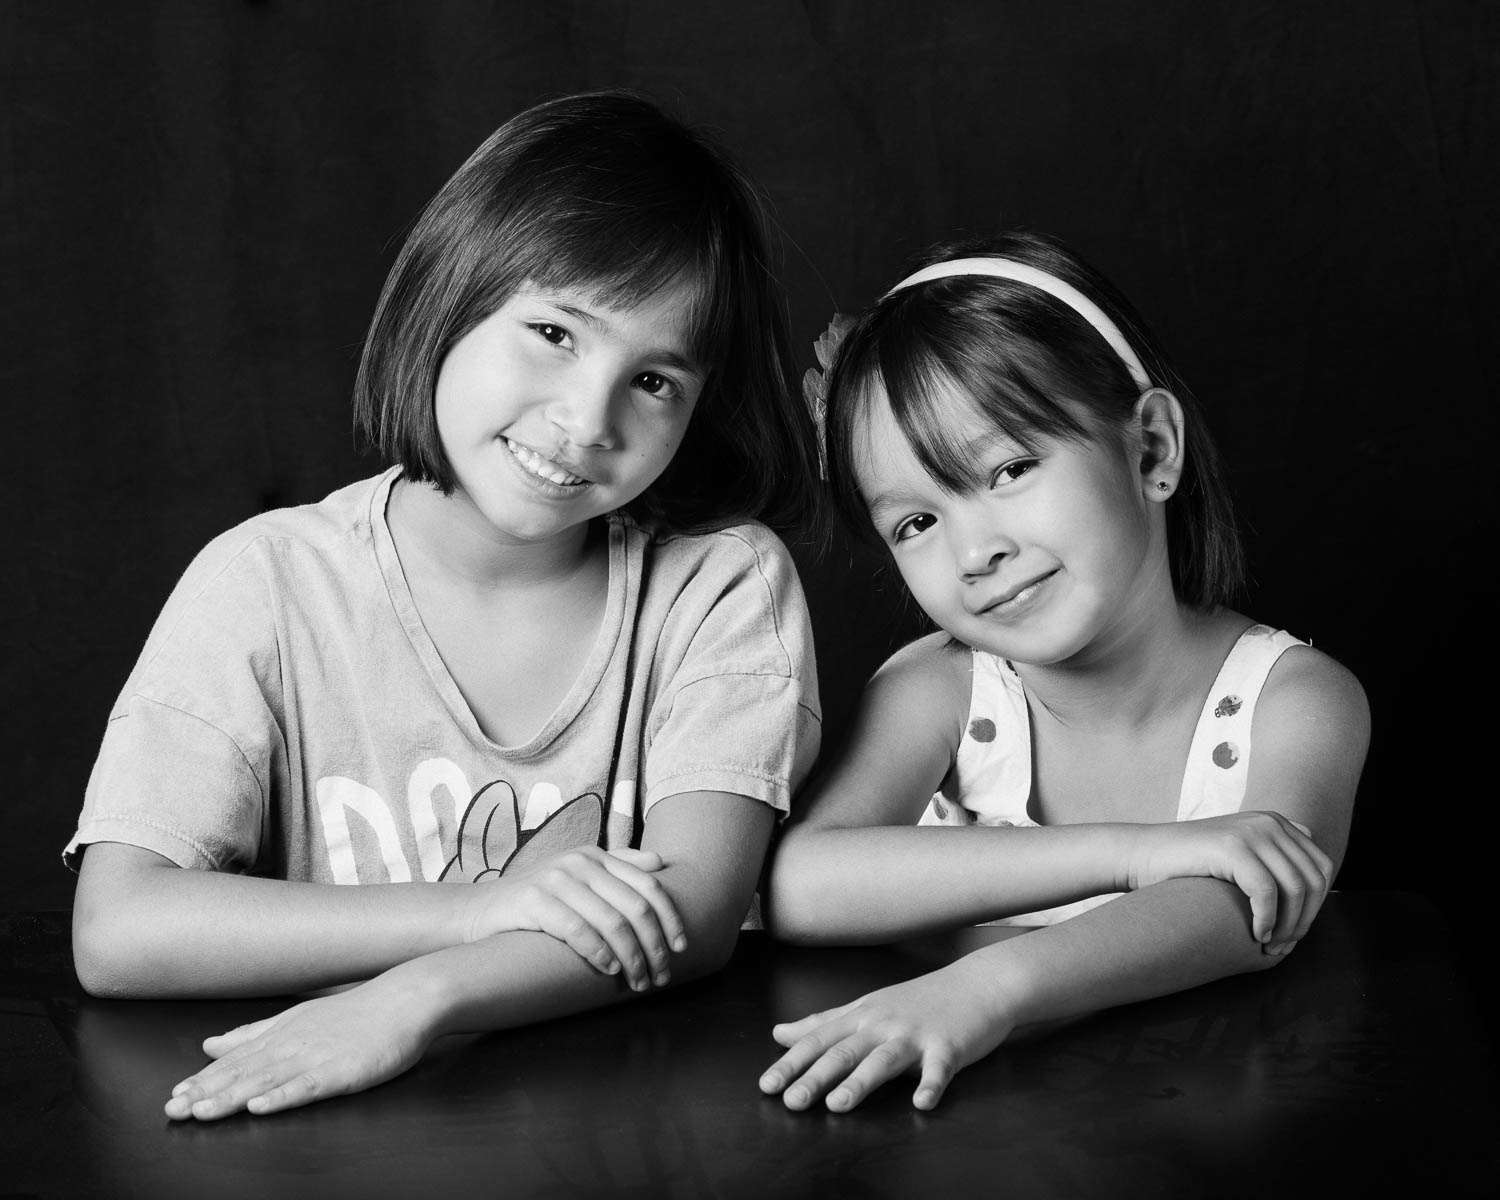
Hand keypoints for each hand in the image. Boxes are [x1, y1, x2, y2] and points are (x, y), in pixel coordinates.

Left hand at [164, 975, 432, 1120]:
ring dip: (231, 1098)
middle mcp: (292, 1046)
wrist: (405, 1000)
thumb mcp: (299, 1018)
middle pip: (242, 1073)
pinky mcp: (341, 1072)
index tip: (172, 1098)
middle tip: (173, 1111)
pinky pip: (307, 1087)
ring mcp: (316, 1058)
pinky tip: (260, 1107)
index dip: (202, 1081)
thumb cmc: (357, 1013)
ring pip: (266, 1082)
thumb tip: (211, 1044)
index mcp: (281, 1035)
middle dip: (205, 1093)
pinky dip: (281, 1097)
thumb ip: (254, 1034)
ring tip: (202, 1113)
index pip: (233, 1062)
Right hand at [464, 847, 685, 991]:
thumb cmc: (538, 899)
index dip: (671, 919)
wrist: (479, 911)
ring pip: (612, 922)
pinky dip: (599, 953)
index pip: (649, 886)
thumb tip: (661, 863)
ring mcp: (556, 879)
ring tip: (638, 982)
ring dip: (632, 958)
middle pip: (635, 907)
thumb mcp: (579, 876)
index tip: (682, 948)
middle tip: (662, 976)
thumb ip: (618, 867)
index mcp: (597, 856)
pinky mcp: (533, 900)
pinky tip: (609, 970)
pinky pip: (577, 930)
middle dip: (655, 946)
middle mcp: (580, 862)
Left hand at [758, 959, 1015, 1112]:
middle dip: (816, 1076)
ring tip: (838, 1104)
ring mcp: (917, 1034)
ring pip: (884, 1059)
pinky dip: (931, 1086)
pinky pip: (940, 1069)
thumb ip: (823, 1023)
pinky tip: (922, 1103)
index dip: (792, 1063)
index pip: (819, 1041)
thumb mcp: (867, 1007)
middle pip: (845, 1051)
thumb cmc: (921, 999)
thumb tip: (778, 1033)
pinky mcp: (949, 1046)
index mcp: (862, 1017)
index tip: (766, 1085)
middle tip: (791, 1101)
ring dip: (861, 1082)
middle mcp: (884, 1024)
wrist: (979, 983)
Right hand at [1124, 813, 1331, 949]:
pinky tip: (1256, 935)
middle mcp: (1269, 821)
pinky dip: (1267, 920)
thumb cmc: (1188, 867)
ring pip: (1295, 888)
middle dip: (1305, 920)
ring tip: (1270, 946)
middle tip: (1282, 947)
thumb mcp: (1239, 857)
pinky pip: (1267, 892)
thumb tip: (1314, 889)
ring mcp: (1251, 831)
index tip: (1293, 932)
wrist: (1142, 855)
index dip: (1315, 906)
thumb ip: (1273, 861)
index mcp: (1276, 822)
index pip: (1320, 867)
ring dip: (1288, 925)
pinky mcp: (1232, 847)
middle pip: (1314, 879)